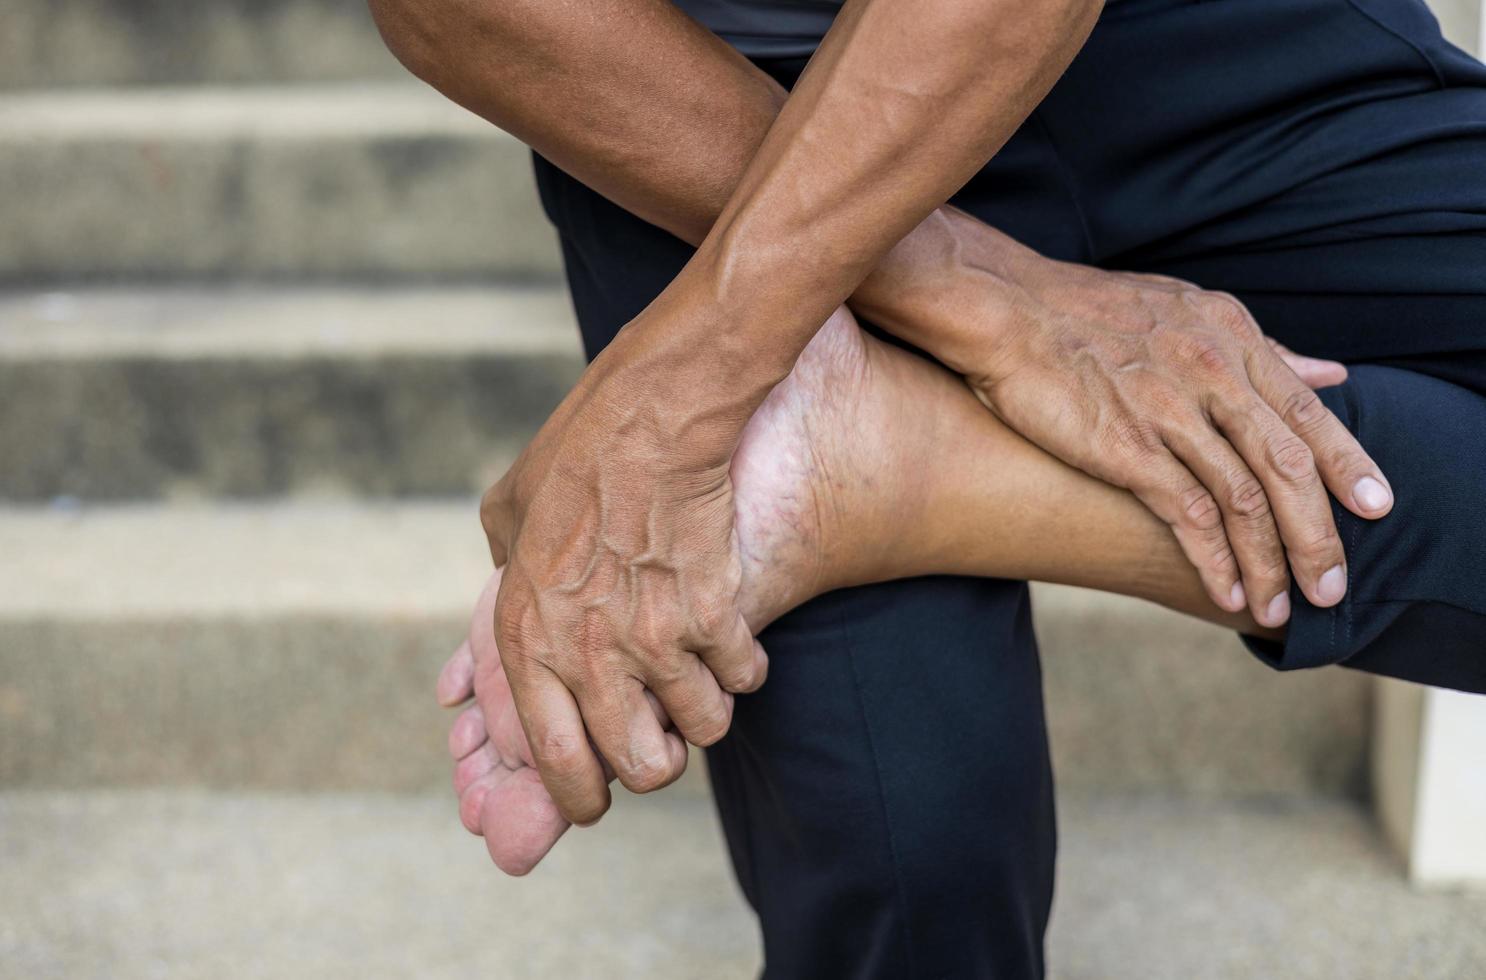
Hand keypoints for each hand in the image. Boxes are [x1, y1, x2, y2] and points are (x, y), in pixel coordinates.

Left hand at [478, 318, 767, 826]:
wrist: (648, 420)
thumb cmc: (570, 455)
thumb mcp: (505, 515)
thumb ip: (504, 570)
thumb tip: (506, 584)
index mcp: (530, 642)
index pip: (559, 762)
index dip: (584, 796)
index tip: (599, 797)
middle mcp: (591, 655)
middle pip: (641, 766)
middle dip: (657, 764)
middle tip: (664, 740)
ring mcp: (657, 639)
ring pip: (706, 729)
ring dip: (707, 711)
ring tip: (702, 683)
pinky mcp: (714, 615)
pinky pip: (745, 677)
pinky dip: (745, 665)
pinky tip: (734, 640)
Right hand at [968, 261, 1391, 626]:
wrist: (1004, 309)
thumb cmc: (1086, 311)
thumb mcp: (1187, 310)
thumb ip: (1260, 349)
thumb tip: (1328, 370)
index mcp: (1230, 337)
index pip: (1307, 410)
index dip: (1348, 464)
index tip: (1378, 509)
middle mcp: (1211, 373)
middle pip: (1287, 465)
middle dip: (1319, 535)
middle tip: (1334, 586)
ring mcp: (1170, 411)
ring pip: (1245, 499)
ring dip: (1270, 561)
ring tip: (1282, 606)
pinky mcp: (1126, 448)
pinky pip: (1189, 515)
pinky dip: (1215, 559)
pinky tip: (1227, 591)